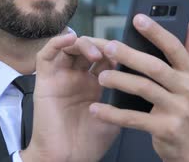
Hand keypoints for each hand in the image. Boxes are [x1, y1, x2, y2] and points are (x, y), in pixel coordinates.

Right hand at [21, 31, 120, 161]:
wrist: (68, 159)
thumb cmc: (89, 143)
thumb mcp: (116, 115)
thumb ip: (124, 95)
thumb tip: (144, 78)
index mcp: (94, 84)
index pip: (105, 56)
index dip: (116, 51)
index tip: (130, 52)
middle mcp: (77, 77)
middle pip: (88, 47)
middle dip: (102, 44)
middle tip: (113, 49)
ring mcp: (60, 77)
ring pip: (69, 46)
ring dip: (84, 43)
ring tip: (96, 52)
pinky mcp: (44, 80)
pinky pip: (46, 54)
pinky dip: (57, 42)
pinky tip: (70, 39)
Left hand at [89, 14, 188, 161]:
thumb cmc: (186, 106)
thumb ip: (188, 52)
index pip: (174, 47)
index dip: (156, 32)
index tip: (137, 18)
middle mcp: (187, 89)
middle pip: (155, 67)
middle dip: (130, 55)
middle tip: (108, 46)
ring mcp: (177, 109)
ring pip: (143, 89)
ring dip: (119, 81)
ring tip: (101, 76)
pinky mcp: (165, 129)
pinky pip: (134, 118)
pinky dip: (113, 114)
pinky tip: (96, 109)